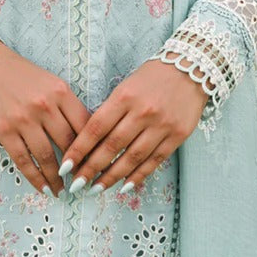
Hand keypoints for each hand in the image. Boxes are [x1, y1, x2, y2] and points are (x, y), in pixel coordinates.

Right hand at [0, 39, 90, 196]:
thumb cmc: (20, 73)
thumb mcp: (50, 82)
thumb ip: (66, 106)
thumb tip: (83, 138)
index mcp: (60, 91)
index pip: (85, 126)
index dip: (92, 148)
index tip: (95, 162)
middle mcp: (44, 106)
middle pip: (68, 143)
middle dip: (77, 167)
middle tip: (81, 181)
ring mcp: (23, 119)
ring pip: (47, 157)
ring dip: (56, 179)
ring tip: (62, 191)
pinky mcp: (4, 131)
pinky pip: (23, 161)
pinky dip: (35, 178)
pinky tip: (43, 188)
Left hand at [58, 60, 209, 194]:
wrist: (191, 68)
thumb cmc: (152, 76)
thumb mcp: (127, 86)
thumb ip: (112, 110)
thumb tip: (92, 141)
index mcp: (124, 96)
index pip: (96, 128)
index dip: (79, 150)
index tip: (65, 166)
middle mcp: (142, 112)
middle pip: (112, 146)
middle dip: (91, 168)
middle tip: (76, 184)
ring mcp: (161, 125)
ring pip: (132, 158)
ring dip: (112, 177)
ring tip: (96, 189)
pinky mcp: (177, 136)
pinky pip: (154, 161)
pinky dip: (139, 175)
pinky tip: (125, 186)